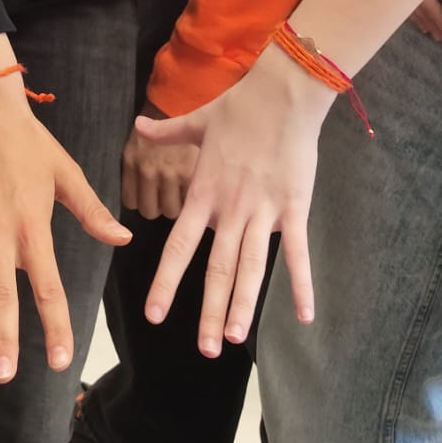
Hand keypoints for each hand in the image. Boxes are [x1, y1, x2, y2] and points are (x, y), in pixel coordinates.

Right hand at [0, 61, 130, 383]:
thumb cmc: (30, 141)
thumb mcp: (67, 173)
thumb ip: (92, 211)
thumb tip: (122, 239)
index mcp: (33, 227)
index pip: (47, 286)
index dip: (54, 325)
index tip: (58, 360)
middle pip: (0, 295)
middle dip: (2, 337)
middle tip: (2, 376)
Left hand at [135, 40, 323, 354]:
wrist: (282, 93)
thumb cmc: (239, 105)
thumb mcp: (196, 120)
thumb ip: (165, 132)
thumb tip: (137, 126)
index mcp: (203, 193)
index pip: (179, 247)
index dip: (165, 282)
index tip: (153, 314)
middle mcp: (230, 209)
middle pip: (217, 270)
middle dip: (208, 311)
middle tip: (204, 349)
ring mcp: (263, 211)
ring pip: (251, 268)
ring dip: (243, 305)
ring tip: (234, 338)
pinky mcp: (294, 208)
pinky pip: (298, 253)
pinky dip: (301, 284)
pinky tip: (305, 315)